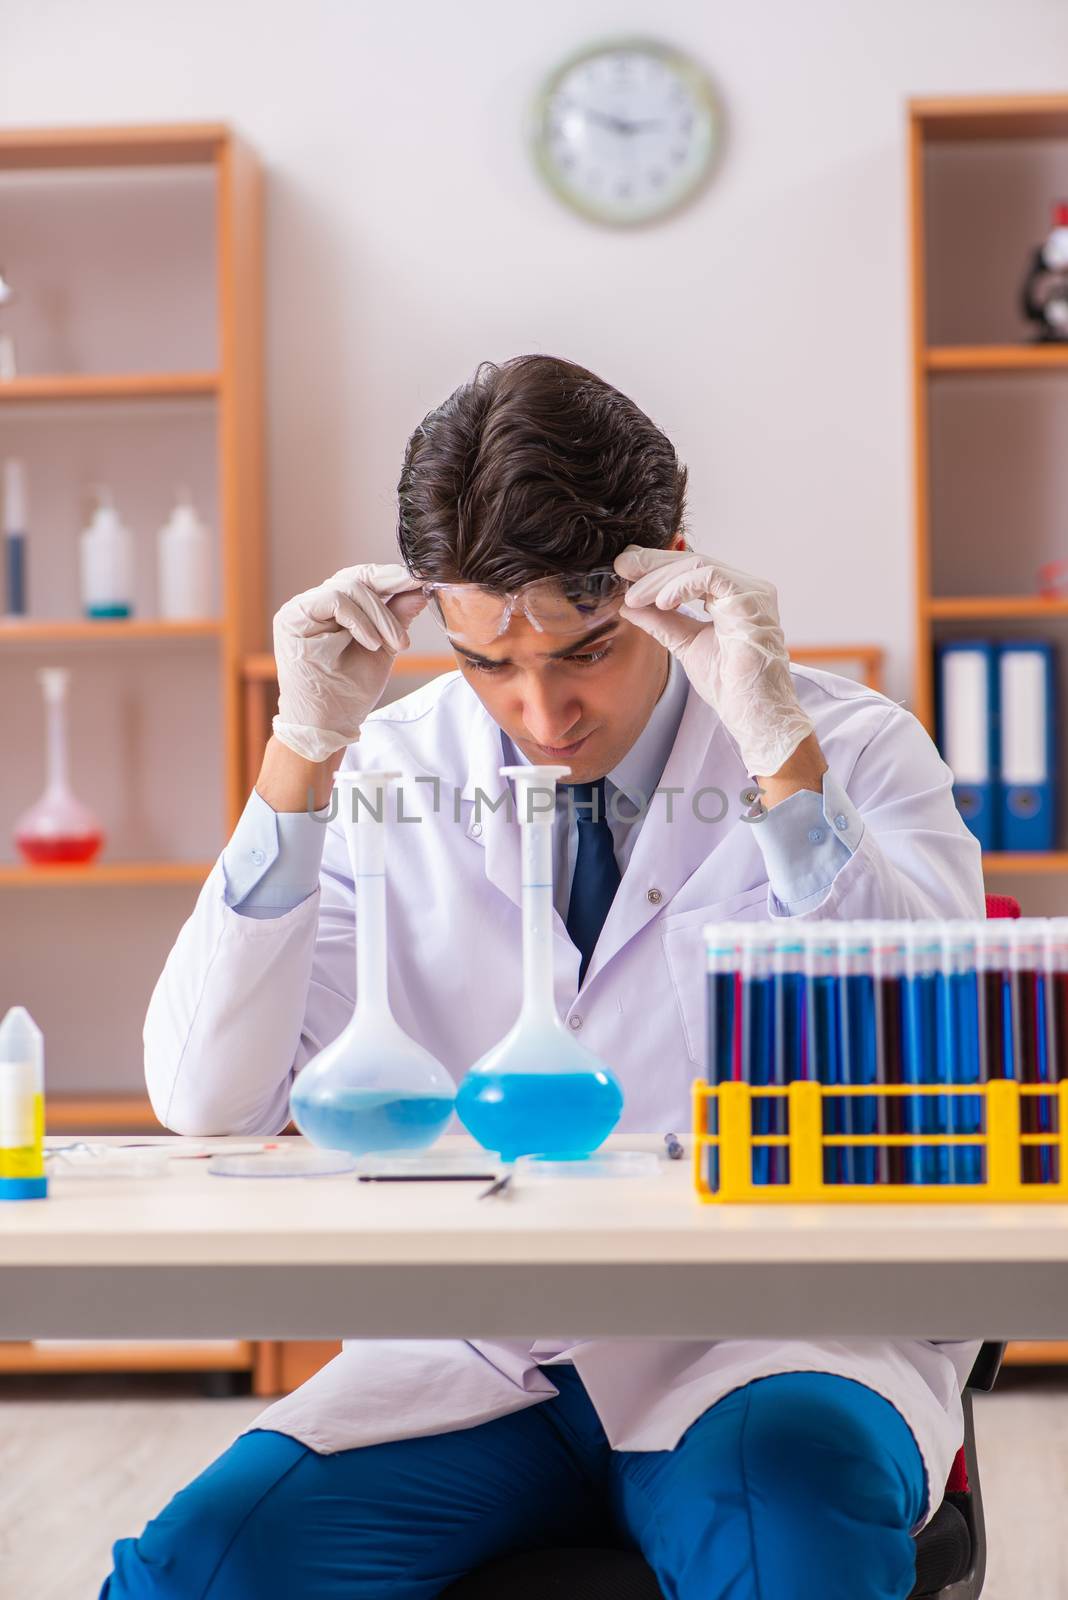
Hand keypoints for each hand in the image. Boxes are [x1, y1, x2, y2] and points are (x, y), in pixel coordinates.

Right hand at [271, 564, 426, 761]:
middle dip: (390, 594)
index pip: (361, 579)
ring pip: (349, 587)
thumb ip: (397, 616)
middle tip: (414, 610)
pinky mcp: (291, 618)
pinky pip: (334, 600)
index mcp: (331, 609)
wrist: (328, 725)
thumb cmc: (350, 693)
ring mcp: (300, 609)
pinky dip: (360, 620)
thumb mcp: (383, 648)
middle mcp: (313, 604)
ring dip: (380, 616)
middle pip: (355, 578)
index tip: (419, 581)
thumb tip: (419, 588)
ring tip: (394, 645)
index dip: (390, 577)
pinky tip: (372, 643)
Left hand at [613, 546, 814, 777]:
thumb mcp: (684, 644)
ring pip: (698, 565)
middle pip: (694, 561)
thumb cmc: (729, 685)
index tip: (624, 569)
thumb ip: (661, 621)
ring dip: (660, 578)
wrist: (752, 714)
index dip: (656, 566)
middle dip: (653, 563)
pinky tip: (660, 602)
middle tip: (621, 565)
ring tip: (634, 596)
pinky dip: (680, 586)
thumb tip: (628, 604)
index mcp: (733, 597)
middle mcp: (746, 589)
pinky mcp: (751, 601)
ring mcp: (752, 593)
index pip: (691, 570)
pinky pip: (710, 577)